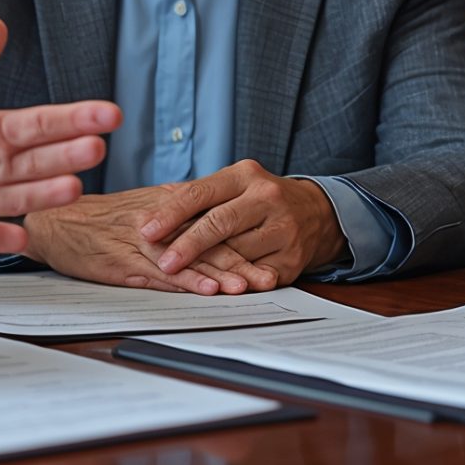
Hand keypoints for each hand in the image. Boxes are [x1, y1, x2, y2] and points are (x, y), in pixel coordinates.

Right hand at [23, 185, 281, 294]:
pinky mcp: (125, 260)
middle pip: (210, 241)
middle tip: (270, 278)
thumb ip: (173, 220)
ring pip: (191, 256)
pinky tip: (208, 289)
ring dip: (222, 273)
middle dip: (242, 262)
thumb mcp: (141, 214)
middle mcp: (161, 220)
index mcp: (167, 206)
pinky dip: (187, 280)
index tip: (270, 256)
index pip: (214, 224)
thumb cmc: (98, 222)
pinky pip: (162, 271)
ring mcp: (144, 240)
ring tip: (248, 287)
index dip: (244, 241)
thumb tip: (206, 229)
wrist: (55, 223)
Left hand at [138, 161, 347, 287]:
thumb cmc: (261, 199)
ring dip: (208, 268)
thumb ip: (198, 198)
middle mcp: (267, 198)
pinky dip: (235, 282)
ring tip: (182, 278)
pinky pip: (257, 275)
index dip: (171, 213)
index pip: (201, 193)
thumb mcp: (234, 185)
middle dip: (187, 245)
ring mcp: (283, 229)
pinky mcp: (292, 259)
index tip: (147, 230)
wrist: (316, 213)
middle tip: (163, 262)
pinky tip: (218, 289)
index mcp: (245, 175)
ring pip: (237, 252)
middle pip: (220, 223)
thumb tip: (151, 215)